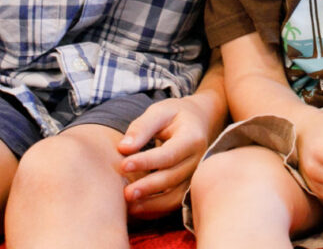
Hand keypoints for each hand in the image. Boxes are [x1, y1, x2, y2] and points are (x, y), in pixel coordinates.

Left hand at [117, 93, 222, 218]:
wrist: (199, 122)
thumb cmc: (176, 115)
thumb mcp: (160, 111)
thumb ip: (141, 127)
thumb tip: (123, 148)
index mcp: (192, 138)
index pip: (169, 154)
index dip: (146, 162)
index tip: (124, 165)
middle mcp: (198, 160)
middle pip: (172, 177)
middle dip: (148, 187)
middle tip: (125, 193)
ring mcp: (195, 176)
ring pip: (175, 196)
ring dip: (152, 204)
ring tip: (129, 206)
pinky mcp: (189, 187)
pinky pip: (174, 203)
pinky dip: (156, 209)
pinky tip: (138, 209)